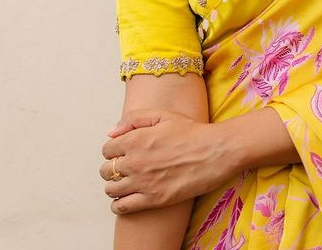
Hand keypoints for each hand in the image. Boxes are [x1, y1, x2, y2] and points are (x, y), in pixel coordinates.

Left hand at [100, 108, 233, 214]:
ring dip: (114, 186)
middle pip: (106, 170)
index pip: (107, 149)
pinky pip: (122, 207)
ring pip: (111, 189)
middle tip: (124, 167)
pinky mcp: (153, 199)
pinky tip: (126, 198)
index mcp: (136, 139)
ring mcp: (143, 182)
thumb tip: (111, 133)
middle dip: (112, 167)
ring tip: (126, 182)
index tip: (122, 152)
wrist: (216, 151)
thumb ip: (134, 119)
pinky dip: (119, 204)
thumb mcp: (163, 115)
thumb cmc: (192, 131)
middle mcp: (135, 162)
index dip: (113, 150)